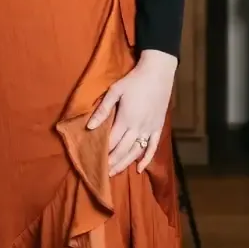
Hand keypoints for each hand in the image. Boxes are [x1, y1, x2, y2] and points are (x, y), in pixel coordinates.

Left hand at [86, 50, 176, 175]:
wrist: (157, 74)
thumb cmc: (133, 81)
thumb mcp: (114, 91)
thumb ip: (103, 109)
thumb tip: (89, 126)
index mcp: (126, 119)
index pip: (111, 141)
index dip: (103, 152)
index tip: (94, 160)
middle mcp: (138, 128)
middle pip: (123, 150)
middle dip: (112, 162)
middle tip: (102, 173)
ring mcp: (150, 129)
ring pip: (136, 152)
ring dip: (125, 163)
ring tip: (114, 173)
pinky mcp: (158, 128)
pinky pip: (152, 147)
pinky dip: (146, 159)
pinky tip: (139, 168)